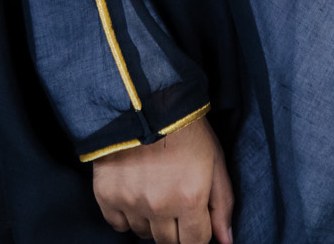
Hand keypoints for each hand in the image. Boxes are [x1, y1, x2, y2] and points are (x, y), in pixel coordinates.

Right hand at [92, 114, 233, 243]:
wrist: (146, 103)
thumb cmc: (188, 132)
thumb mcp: (215, 162)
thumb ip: (222, 204)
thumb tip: (226, 240)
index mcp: (190, 198)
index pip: (194, 242)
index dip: (197, 235)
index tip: (195, 221)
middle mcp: (159, 205)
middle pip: (168, 242)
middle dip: (176, 229)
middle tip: (176, 202)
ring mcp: (130, 202)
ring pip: (143, 233)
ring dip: (152, 221)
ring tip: (156, 191)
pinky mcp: (106, 196)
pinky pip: (117, 225)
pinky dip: (127, 215)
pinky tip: (136, 193)